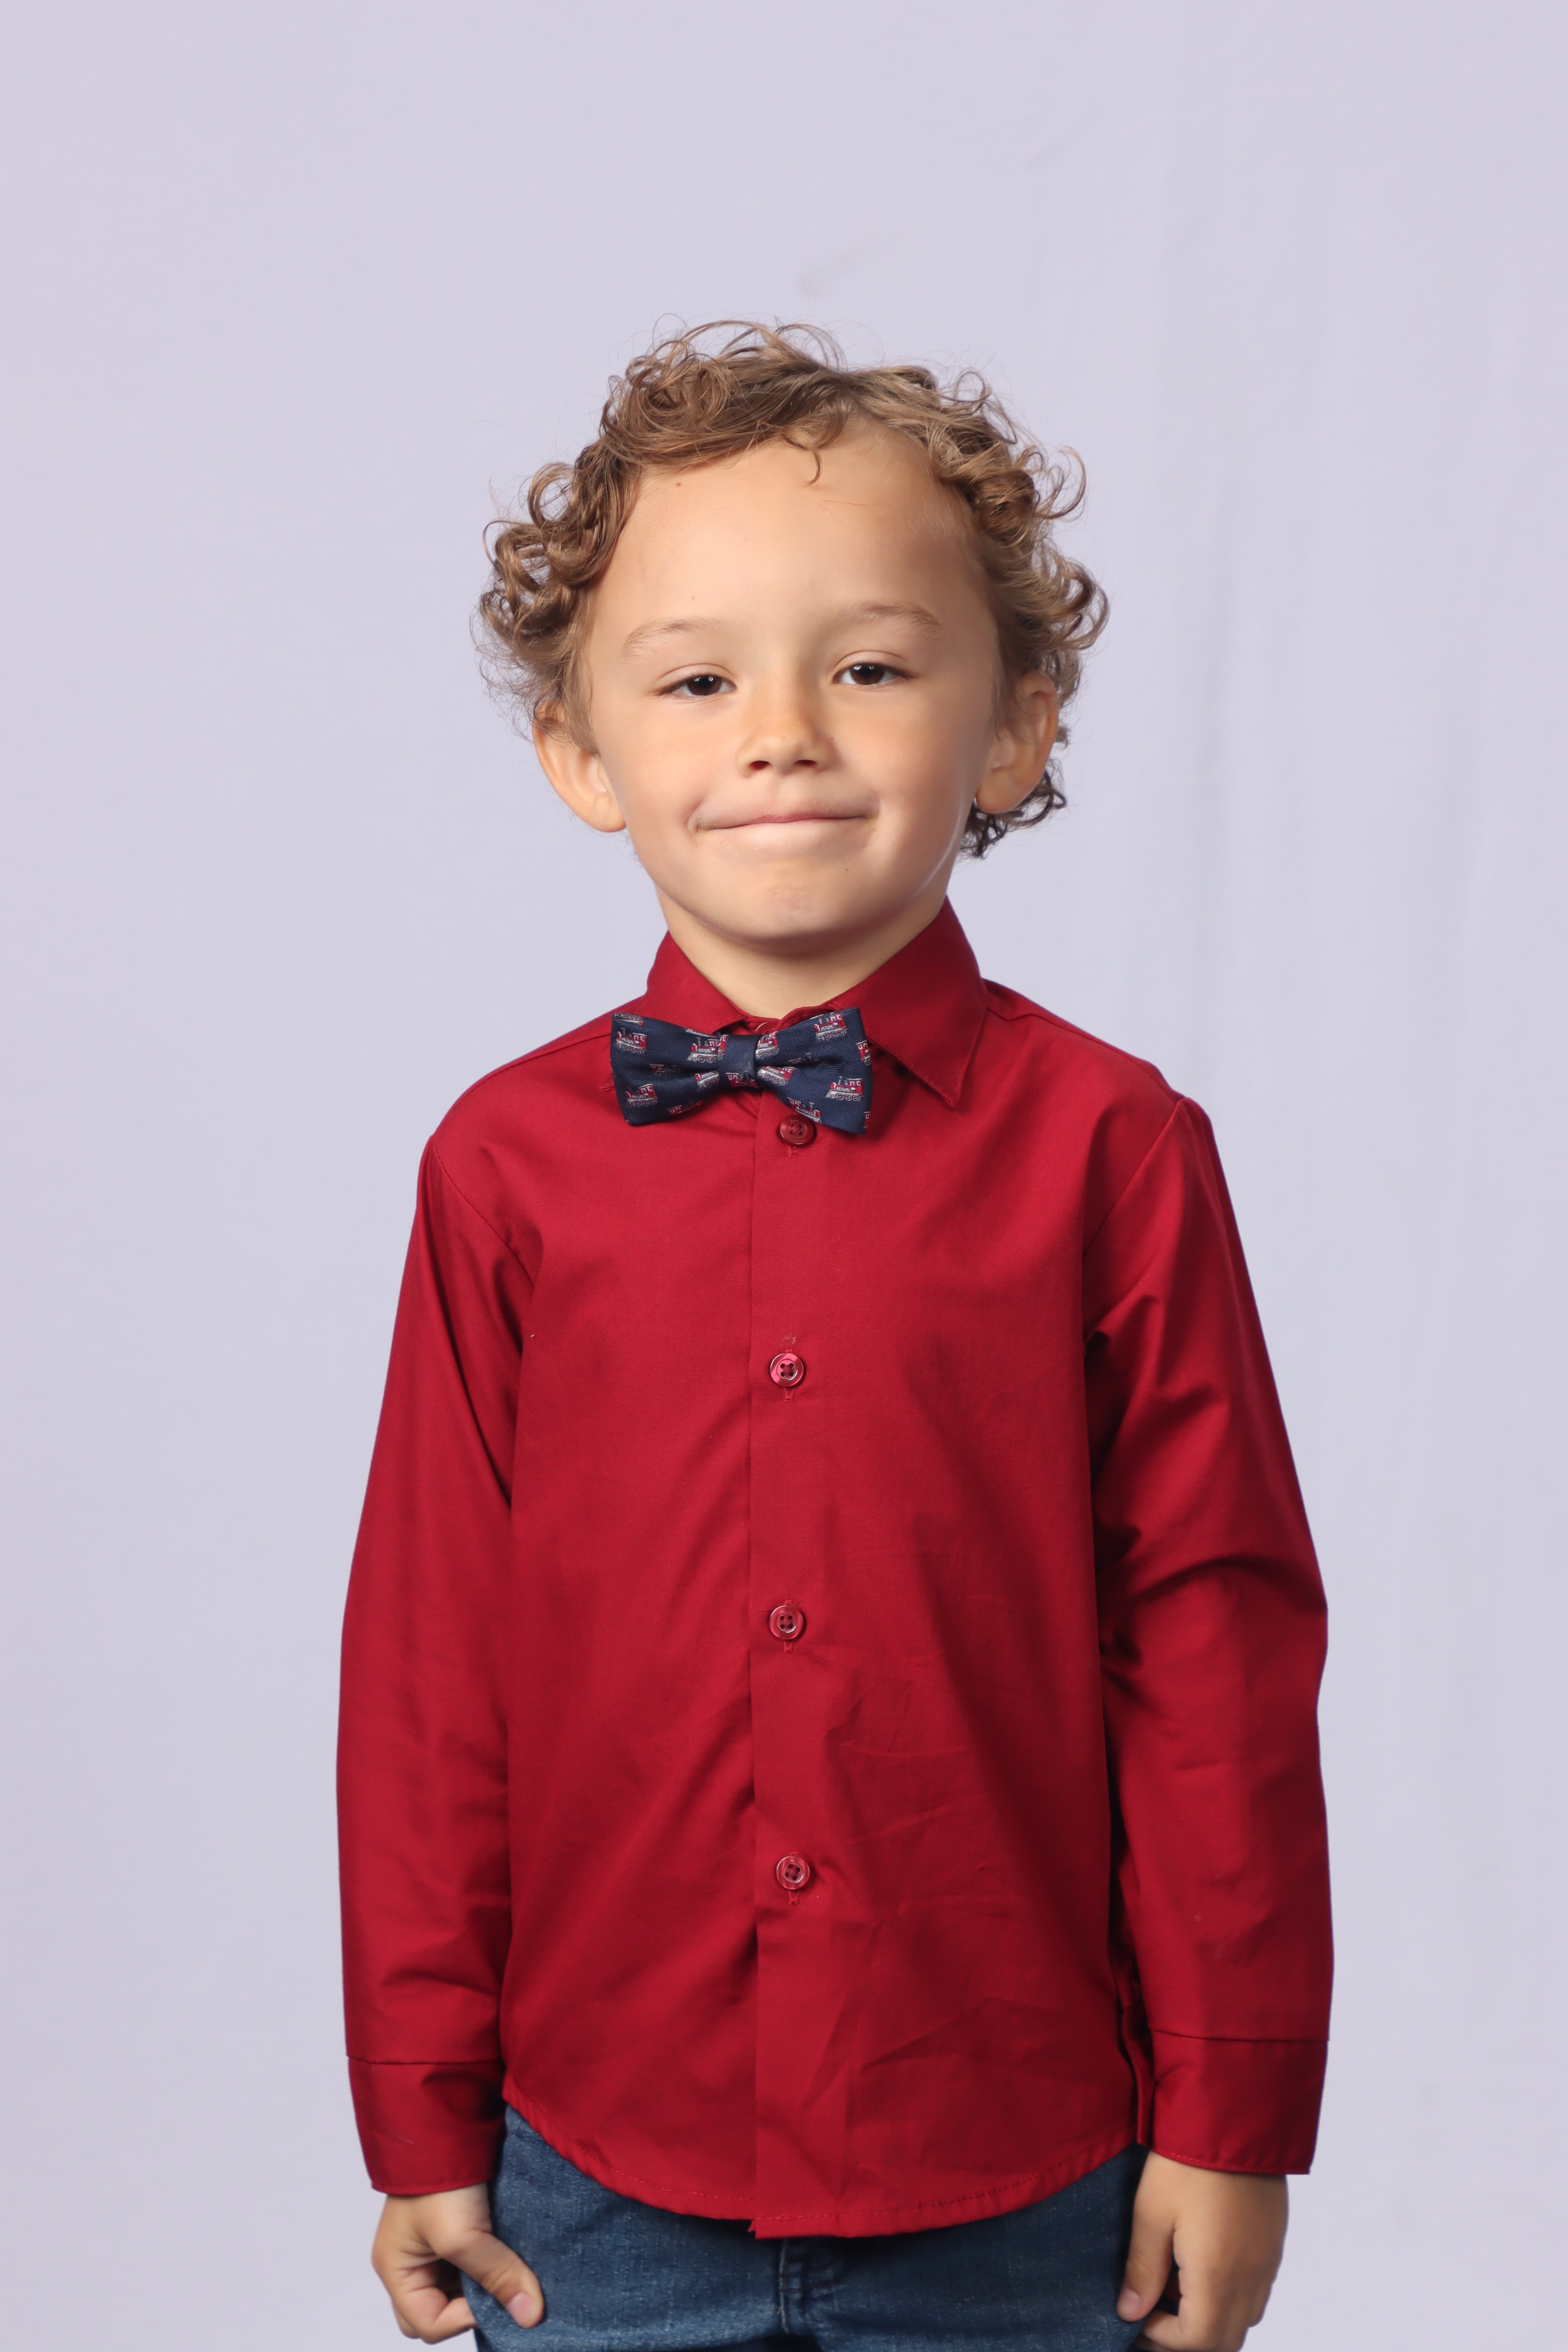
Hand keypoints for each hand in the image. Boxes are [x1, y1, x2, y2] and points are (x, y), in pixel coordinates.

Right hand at [371, 2184, 542, 2339]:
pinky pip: (471, 2262)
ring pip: (459, 2288)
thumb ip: (496, 2277)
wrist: (447, 2120)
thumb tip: (530, 2316)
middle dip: (470, 2307)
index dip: (461, 2318)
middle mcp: (410, 2261)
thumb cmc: (437, 2178)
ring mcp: (432, 2244)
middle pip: (437, 2312)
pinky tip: (508, 2250)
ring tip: (507, 2266)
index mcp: (395, 2269)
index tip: (491, 2293)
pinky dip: (490, 2262)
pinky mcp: (455, 2226)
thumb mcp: (462, 2234)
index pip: (426, 2324)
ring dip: (485, 2283)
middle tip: (498, 2285)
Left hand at [1116, 2153, 1286, 2350]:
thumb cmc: (1187, 2161)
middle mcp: (1250, 2277)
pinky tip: (1200, 2265)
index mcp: (1218, 2275)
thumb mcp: (1151, 2212)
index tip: (1138, 2317)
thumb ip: (1142, 2269)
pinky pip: (1256, 2290)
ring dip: (1211, 2318)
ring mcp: (1267, 2260)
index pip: (1198, 2340)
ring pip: (1244, 2317)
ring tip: (1174, 2288)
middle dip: (1188, 2338)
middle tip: (1154, 2316)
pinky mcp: (1273, 2241)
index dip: (1164, 2338)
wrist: (1235, 2115)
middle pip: (1225, 2339)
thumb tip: (1130, 2313)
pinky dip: (1230, 2296)